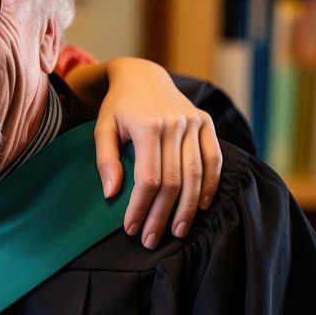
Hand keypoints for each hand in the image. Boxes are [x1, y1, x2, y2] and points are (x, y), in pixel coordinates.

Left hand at [93, 58, 222, 248]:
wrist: (142, 75)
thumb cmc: (118, 107)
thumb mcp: (102, 128)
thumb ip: (106, 160)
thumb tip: (111, 194)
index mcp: (148, 126)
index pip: (148, 179)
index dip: (140, 207)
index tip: (131, 228)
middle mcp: (175, 124)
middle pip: (174, 181)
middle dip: (162, 215)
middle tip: (151, 239)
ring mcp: (194, 122)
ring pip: (196, 175)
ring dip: (187, 208)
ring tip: (177, 231)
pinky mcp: (206, 122)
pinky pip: (213, 159)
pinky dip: (210, 185)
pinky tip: (200, 206)